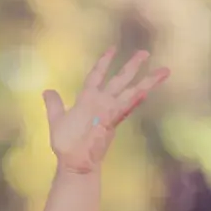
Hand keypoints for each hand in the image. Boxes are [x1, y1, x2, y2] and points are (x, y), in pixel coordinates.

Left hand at [43, 47, 169, 174]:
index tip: (112, 49)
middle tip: (145, 52)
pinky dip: (134, 100)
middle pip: (119, 80)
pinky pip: (125, 108)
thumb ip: (54, 104)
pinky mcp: (111, 122)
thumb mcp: (57, 120)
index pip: (97, 76)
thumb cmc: (66, 143)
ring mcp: (107, 112)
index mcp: (87, 99)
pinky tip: (146, 91)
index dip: (103, 62)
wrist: (74, 161)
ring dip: (146, 82)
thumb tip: (46, 91)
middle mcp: (100, 103)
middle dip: (131, 66)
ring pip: (129, 92)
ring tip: (163, 71)